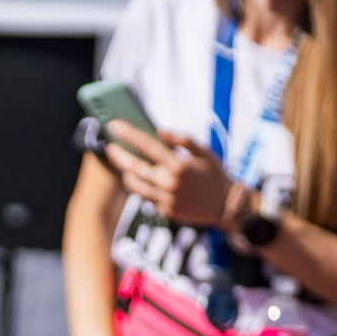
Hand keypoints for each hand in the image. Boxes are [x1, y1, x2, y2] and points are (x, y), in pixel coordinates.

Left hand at [104, 124, 236, 228]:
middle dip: (118, 155)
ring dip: (126, 173)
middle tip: (110, 147)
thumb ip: (182, 140)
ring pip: (135, 185)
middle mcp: (169, 183)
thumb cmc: (215, 174)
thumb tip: (159, 131)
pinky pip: (145, 196)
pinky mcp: (165, 210)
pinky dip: (141, 186)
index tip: (114, 125)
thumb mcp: (204, 151)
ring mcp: (165, 199)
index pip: (147, 145)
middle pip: (134, 167)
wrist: (226, 205)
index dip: (129, 134)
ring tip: (124, 164)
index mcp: (179, 165)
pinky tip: (140, 178)